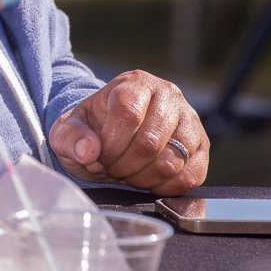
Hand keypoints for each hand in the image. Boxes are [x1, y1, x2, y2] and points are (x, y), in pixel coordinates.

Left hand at [48, 70, 207, 193]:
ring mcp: (189, 120)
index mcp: (135, 83)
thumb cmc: (93, 129)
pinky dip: (166, 186)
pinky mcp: (202, 145)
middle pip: (150, 142)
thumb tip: (87, 151)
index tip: (98, 155)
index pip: (128, 115)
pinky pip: (191, 175)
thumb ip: (70, 137)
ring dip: (143, 177)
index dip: (110, 145)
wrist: (114, 134)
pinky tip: (147, 180)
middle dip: (124, 165)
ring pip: (172, 161)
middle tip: (112, 167)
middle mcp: (168, 95)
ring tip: (128, 172)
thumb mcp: (69, 129)